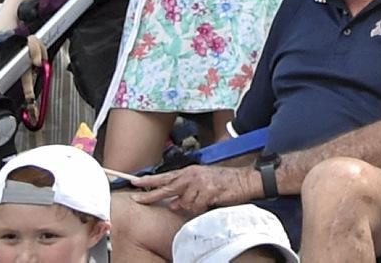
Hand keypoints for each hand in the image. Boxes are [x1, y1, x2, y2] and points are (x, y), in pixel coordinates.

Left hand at [131, 162, 253, 215]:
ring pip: (183, 202)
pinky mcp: (207, 191)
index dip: (149, 180)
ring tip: (204, 200)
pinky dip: (201, 208)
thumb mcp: (203, 184)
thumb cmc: (225, 182)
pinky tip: (210, 202)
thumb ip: (186, 192)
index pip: (165, 176)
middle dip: (151, 195)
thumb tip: (173, 204)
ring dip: (191, 206)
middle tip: (138, 199)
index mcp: (190, 172)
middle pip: (166, 187)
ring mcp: (199, 182)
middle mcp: (192, 175)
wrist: (245, 180)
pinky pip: (196, 206)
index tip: (135, 182)